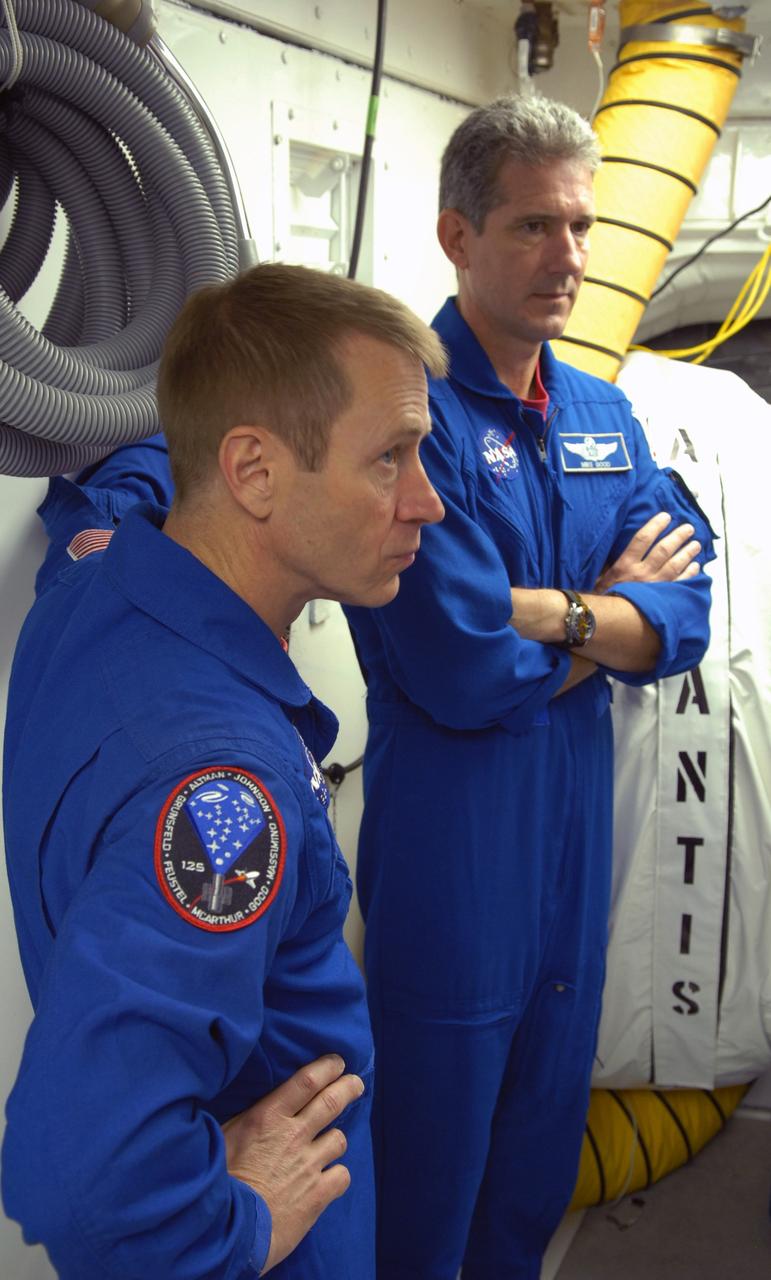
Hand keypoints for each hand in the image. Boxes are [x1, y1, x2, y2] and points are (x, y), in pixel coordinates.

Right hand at [223, 1054, 364, 1273]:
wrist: (230, 1230)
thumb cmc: (219, 1181)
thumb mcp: (223, 1138)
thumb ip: (246, 1120)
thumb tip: (254, 1106)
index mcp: (269, 1117)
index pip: (307, 1081)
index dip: (327, 1067)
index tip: (337, 1062)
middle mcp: (294, 1135)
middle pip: (332, 1101)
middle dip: (349, 1087)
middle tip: (356, 1083)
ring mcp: (309, 1164)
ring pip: (338, 1140)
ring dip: (335, 1139)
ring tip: (328, 1144)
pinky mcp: (318, 1194)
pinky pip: (342, 1175)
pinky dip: (337, 1174)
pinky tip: (328, 1178)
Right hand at [595, 512, 700, 593]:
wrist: (606, 622)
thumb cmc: (602, 597)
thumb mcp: (601, 576)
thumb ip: (611, 562)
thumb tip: (616, 546)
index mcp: (625, 565)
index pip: (642, 539)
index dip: (655, 525)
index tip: (666, 516)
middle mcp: (642, 573)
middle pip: (663, 550)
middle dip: (678, 536)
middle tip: (689, 528)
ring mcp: (654, 586)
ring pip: (675, 565)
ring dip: (687, 553)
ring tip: (696, 544)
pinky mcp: (662, 598)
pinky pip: (680, 583)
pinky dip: (690, 574)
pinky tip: (696, 566)